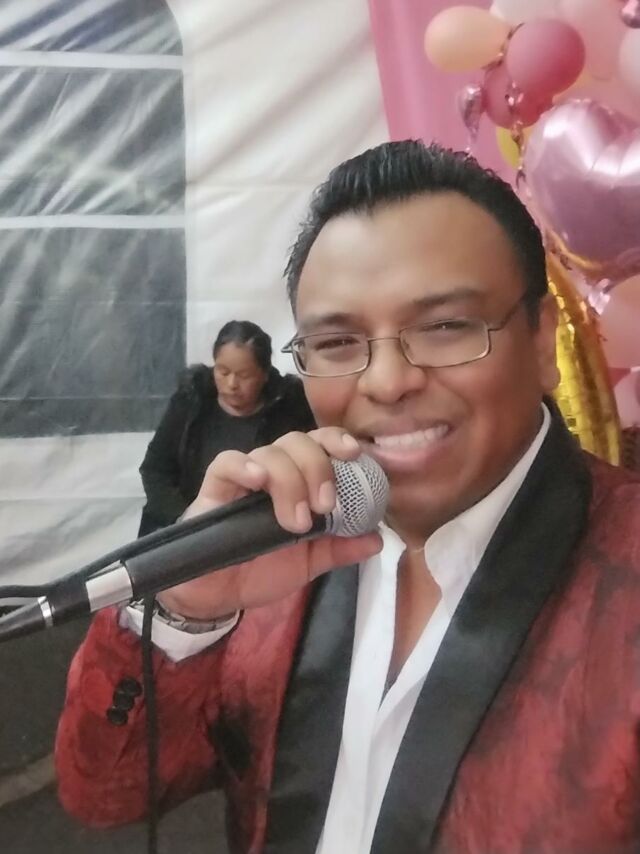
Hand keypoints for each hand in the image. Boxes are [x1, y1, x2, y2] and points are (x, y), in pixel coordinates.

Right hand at [157, 428, 382, 618]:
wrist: (216, 596)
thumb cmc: (260, 571)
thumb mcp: (308, 563)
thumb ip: (339, 549)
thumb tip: (377, 540)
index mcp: (297, 482)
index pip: (317, 444)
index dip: (336, 440)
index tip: (355, 454)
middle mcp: (271, 473)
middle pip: (296, 441)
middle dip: (317, 468)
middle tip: (324, 506)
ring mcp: (241, 479)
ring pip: (268, 452)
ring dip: (289, 480)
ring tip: (295, 521)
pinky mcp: (213, 491)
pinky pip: (225, 464)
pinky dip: (244, 466)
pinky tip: (258, 479)